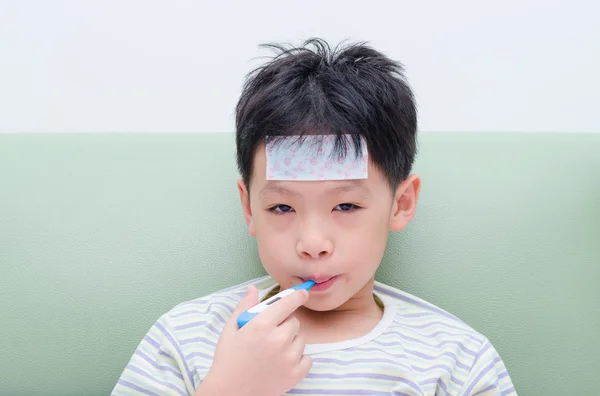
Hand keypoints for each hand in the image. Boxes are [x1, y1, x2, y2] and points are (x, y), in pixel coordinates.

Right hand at [196, 285, 311, 395]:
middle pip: (294, 322)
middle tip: (270, 334)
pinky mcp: (296, 374)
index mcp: (262, 325)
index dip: (297, 296)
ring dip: (291, 342)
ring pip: (300, 339)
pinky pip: (307, 358)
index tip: (303, 293)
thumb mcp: (231, 330)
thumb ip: (245, 307)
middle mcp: (278, 339)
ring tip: (273, 351)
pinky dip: (298, 359)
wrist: (230, 392)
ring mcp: (289, 358)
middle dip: (285, 324)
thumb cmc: (228, 360)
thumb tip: (253, 289)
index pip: (288, 303)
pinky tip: (282, 362)